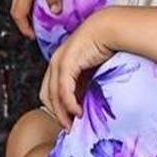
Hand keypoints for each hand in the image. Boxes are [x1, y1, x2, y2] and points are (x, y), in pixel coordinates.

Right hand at [10, 0, 69, 37]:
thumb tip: (55, 12)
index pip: (18, 14)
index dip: (24, 28)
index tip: (33, 37)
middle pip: (17, 9)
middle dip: (23, 22)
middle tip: (34, 31)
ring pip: (21, 1)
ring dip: (27, 12)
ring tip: (39, 20)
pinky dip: (32, 2)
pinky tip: (44, 2)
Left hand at [41, 11, 117, 126]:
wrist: (109, 28)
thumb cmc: (105, 47)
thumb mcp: (92, 71)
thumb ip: (86, 85)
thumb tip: (86, 105)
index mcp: (59, 65)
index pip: (51, 92)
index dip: (57, 109)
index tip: (69, 123)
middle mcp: (55, 63)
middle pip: (47, 96)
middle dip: (57, 114)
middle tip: (69, 128)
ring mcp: (59, 62)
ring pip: (53, 95)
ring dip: (62, 113)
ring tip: (73, 125)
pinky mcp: (67, 63)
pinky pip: (64, 89)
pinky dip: (69, 103)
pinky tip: (78, 112)